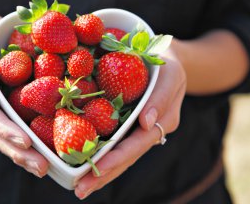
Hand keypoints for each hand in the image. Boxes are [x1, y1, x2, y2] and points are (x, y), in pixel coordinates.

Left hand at [74, 46, 185, 198]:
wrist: (164, 59)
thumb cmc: (167, 64)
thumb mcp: (170, 74)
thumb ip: (161, 98)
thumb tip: (147, 123)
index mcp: (162, 122)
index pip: (136, 145)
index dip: (116, 159)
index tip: (96, 171)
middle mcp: (149, 131)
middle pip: (126, 157)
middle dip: (103, 174)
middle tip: (80, 190)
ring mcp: (137, 129)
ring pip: (119, 154)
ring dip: (99, 171)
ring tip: (78, 185)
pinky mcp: (127, 123)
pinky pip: (113, 141)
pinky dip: (100, 153)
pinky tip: (82, 161)